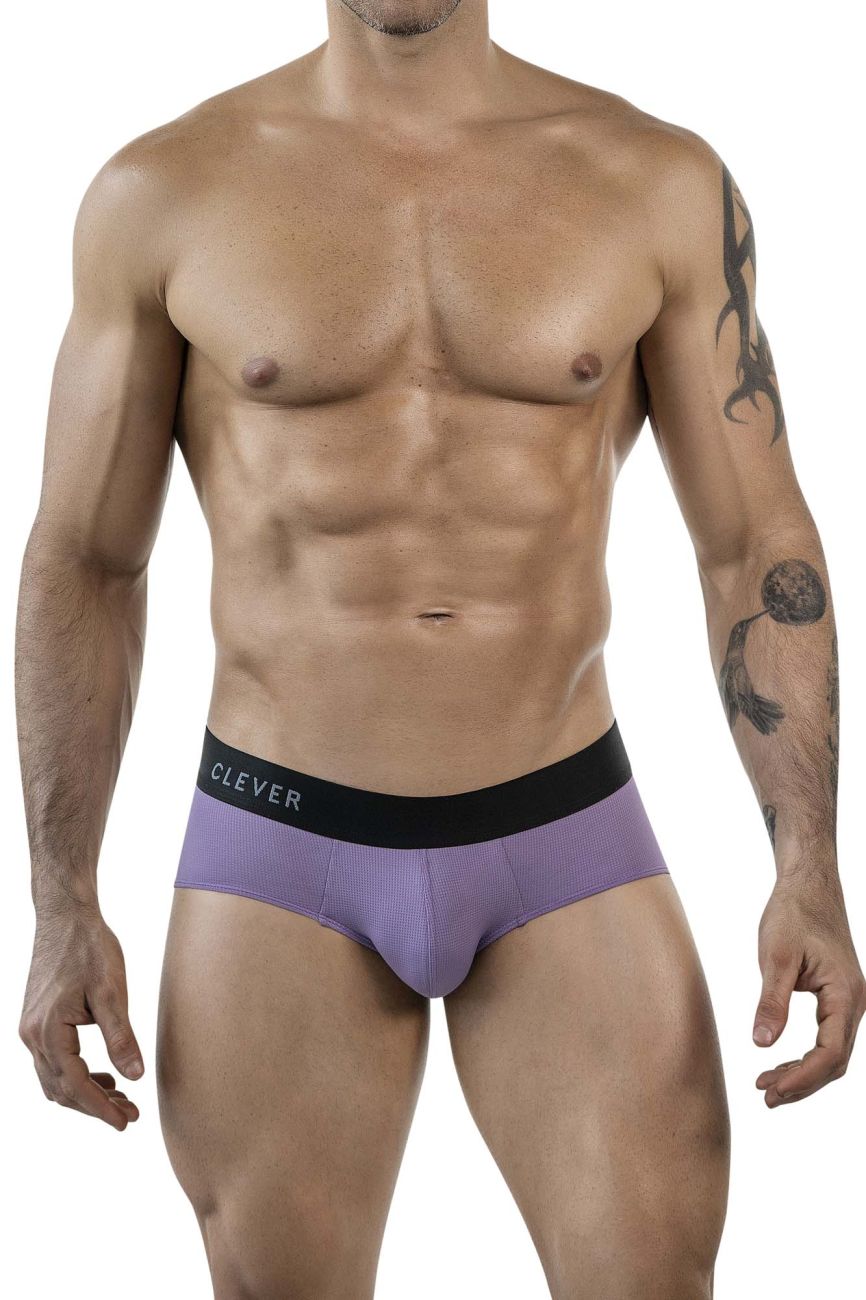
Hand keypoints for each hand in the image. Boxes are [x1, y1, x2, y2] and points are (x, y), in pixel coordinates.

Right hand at [19, 904, 143, 1129]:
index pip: (75, 1085)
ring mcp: (31, 1028)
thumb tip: (134, 1077)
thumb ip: (121, 1037)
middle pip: (61, 1089)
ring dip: (85, 1093)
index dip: (101, 1109)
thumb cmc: (89, 946)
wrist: (65, 915)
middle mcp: (32, 1034)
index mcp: (48, 1030)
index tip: (125, 1123)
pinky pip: (53, 1061)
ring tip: (121, 1099)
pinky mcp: (37, 1020)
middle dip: (95, 1106)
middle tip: (130, 1115)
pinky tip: (103, 1074)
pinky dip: (76, 1074)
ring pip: (55, 1078)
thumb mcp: (112, 991)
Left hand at [753, 874, 865, 1106]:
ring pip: (833, 1052)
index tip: (773, 1090)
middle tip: (765, 1095)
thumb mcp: (775, 956)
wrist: (808, 886)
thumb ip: (771, 1001)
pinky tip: (781, 1060)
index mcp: (844, 993)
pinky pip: (828, 1037)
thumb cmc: (793, 913)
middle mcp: (854, 1002)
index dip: (803, 1078)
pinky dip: (806, 1056)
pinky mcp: (837, 996)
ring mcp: (848, 1000)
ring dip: (803, 1073)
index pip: (831, 1052)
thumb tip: (761, 1043)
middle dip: (802, 1084)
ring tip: (768, 1085)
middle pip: (835, 1061)